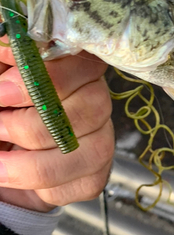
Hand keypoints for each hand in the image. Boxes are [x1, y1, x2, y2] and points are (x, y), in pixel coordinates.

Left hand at [0, 44, 113, 212]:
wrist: (5, 150)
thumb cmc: (6, 105)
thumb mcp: (4, 76)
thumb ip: (7, 58)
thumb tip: (6, 49)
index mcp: (82, 71)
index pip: (87, 66)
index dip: (47, 77)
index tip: (3, 90)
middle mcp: (99, 104)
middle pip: (88, 109)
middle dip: (30, 123)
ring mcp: (102, 142)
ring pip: (75, 152)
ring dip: (24, 161)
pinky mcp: (94, 177)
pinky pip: (69, 185)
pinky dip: (32, 185)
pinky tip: (11, 175)